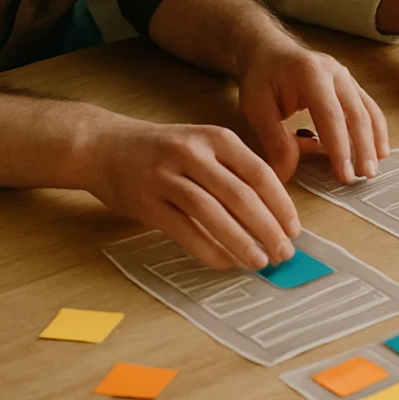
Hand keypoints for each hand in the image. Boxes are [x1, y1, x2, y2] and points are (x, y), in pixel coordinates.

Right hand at [85, 116, 301, 270]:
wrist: (104, 145)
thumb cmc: (162, 149)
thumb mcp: (202, 143)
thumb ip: (234, 169)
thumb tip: (272, 212)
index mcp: (216, 137)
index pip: (259, 173)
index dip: (281, 205)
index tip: (294, 229)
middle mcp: (193, 153)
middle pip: (240, 195)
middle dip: (268, 228)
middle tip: (284, 253)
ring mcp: (167, 176)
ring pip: (213, 214)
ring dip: (241, 242)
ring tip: (259, 261)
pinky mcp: (146, 201)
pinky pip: (184, 231)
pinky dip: (208, 249)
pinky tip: (225, 262)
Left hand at [237, 37, 389, 185]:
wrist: (268, 50)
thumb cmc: (262, 77)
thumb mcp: (256, 107)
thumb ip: (273, 139)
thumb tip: (287, 173)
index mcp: (311, 73)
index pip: (331, 116)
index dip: (340, 149)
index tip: (345, 176)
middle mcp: (334, 72)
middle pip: (356, 114)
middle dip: (363, 148)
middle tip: (366, 176)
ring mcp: (346, 76)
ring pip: (367, 111)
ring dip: (374, 141)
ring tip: (373, 169)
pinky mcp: (350, 84)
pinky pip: (368, 108)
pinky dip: (376, 130)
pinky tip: (379, 150)